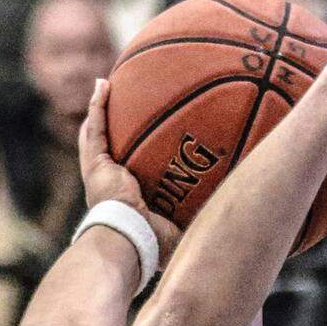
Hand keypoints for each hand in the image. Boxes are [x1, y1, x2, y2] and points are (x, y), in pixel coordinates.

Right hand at [78, 78, 181, 268]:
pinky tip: (103, 83)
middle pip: (109, 151)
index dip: (133, 157)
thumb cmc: (155, 242)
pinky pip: (95, 128)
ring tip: (106, 86)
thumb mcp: (183, 232)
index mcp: (126, 201)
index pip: (129, 173)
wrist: (130, 239)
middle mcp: (108, 185)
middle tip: (122, 107)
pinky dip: (97, 105)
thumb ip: (200, 220)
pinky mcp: (94, 164)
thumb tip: (232, 213)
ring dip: (100, 111)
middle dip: (113, 129)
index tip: (144, 143)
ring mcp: (98, 174)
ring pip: (95, 136)